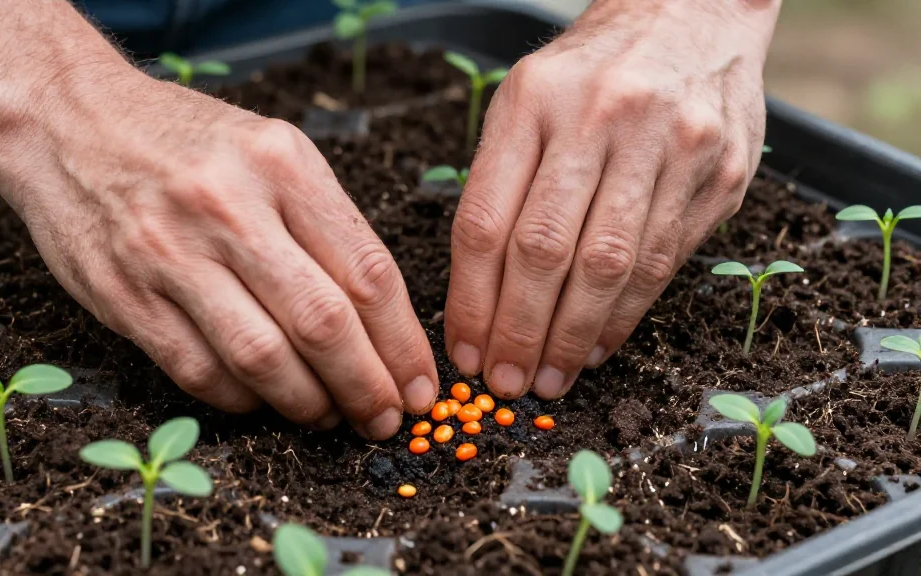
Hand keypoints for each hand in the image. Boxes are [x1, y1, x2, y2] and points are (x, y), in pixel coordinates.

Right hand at [0, 74, 438, 438]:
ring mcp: (169, 254)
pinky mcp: (123, 296)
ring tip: (330, 416)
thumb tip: (381, 320)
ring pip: (262, 358)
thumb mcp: (270, 150)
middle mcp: (228, 207)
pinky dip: (243, 401)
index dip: (402, 343)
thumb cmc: (185, 141)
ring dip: (308, 404)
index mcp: (281, 165)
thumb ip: (325, 223)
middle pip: (322, 323)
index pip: (367, 273)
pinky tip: (265, 400)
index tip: (420, 381)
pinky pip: (198, 371)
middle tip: (386, 417)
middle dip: (367, 386)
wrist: (67, 121)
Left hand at [444, 0, 779, 398]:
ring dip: (572, 336)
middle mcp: (602, 117)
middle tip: (505, 383)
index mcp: (534, 100)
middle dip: (520, 332)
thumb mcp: (525, 102)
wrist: (692, 15)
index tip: (466, 351)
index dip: (471, 300)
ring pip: (610, 265)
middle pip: (546, 249)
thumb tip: (481, 296)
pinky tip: (596, 345)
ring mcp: (670, 143)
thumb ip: (501, 184)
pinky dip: (625, 315)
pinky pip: (664, 261)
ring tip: (549, 378)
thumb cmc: (590, 73)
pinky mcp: (721, 170)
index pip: (487, 221)